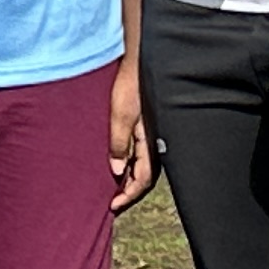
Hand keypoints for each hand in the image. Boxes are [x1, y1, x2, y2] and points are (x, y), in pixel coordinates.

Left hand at [107, 57, 157, 215]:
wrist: (139, 63)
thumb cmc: (130, 87)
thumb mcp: (120, 115)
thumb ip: (118, 143)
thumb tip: (115, 171)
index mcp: (151, 142)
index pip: (143, 179)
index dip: (128, 194)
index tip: (113, 205)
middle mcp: (155, 142)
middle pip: (146, 176)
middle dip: (131, 192)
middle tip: (113, 203)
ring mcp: (153, 135)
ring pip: (144, 166)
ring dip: (130, 180)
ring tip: (115, 190)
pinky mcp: (148, 127)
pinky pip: (142, 154)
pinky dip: (131, 166)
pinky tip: (120, 167)